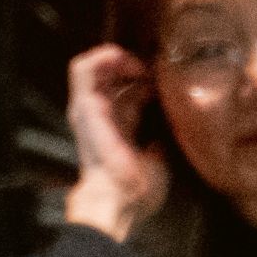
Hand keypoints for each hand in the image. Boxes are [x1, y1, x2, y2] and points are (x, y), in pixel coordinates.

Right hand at [60, 45, 167, 237]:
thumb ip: (162, 137)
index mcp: (121, 127)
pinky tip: (123, 60)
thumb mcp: (160, 156)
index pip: (132, 92)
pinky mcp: (83, 104)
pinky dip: (102, 57)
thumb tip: (173, 123)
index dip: (149, 80)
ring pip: (93, 66)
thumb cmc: (139, 188)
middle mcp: (103, 115)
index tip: (169, 79)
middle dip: (133, 64)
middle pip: (113, 75)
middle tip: (154, 70)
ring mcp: (89, 108)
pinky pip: (82, 69)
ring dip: (117, 58)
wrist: (119, 199)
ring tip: (137, 65)